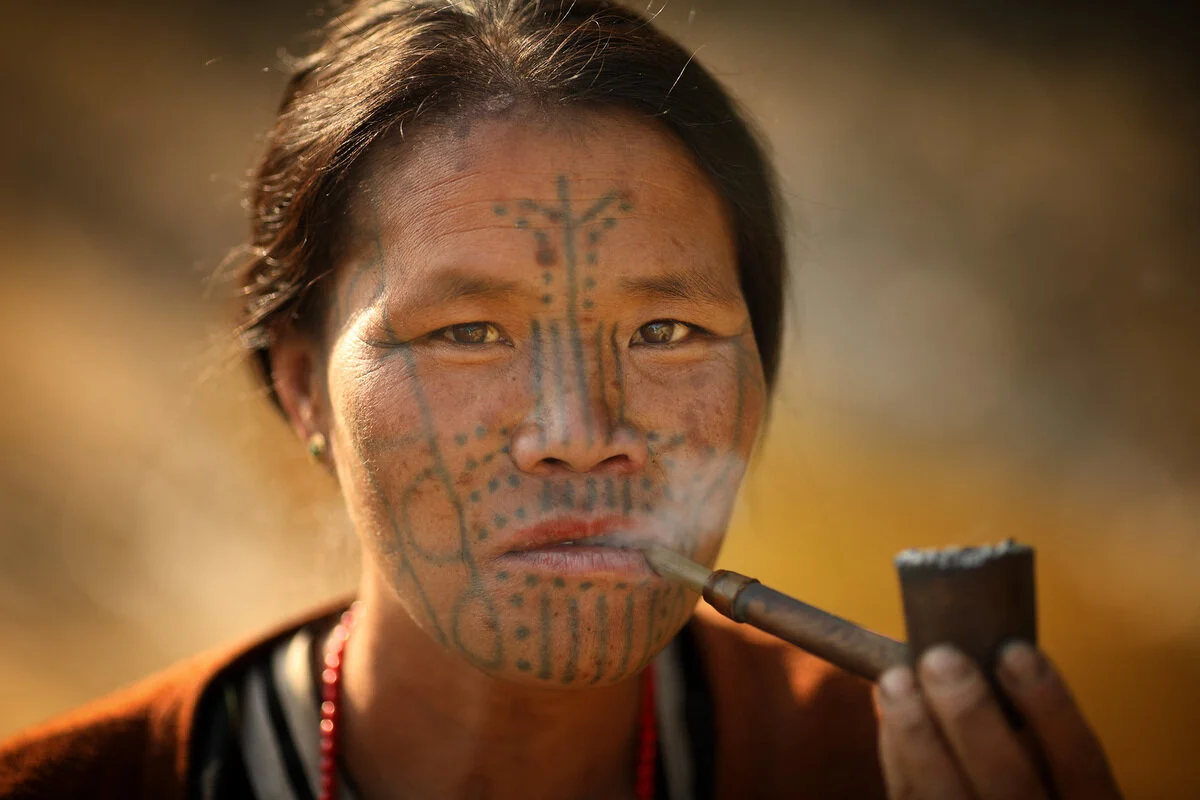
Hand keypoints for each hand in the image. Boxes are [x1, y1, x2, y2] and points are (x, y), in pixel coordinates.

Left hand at [875, 643, 1121, 798]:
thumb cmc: (1031, 789)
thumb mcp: (1058, 773)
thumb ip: (1037, 733)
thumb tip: (985, 654)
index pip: (1081, 762)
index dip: (1051, 706)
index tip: (1014, 651)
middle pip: (1009, 783)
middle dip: (970, 716)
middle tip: (941, 659)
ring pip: (948, 797)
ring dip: (917, 735)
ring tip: (897, 681)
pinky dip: (898, 758)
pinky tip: (890, 715)